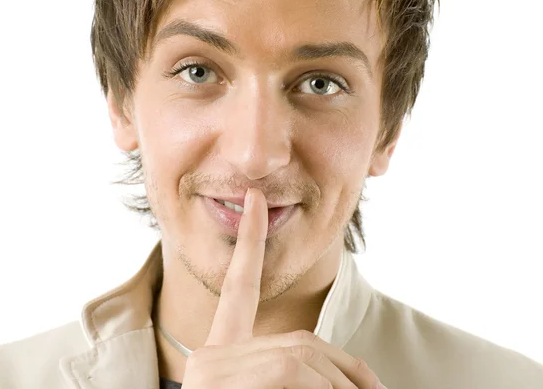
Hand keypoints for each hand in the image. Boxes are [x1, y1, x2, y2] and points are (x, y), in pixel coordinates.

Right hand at [180, 188, 385, 388]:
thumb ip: (298, 369)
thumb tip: (361, 378)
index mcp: (223, 353)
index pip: (239, 289)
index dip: (250, 242)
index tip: (256, 200)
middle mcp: (209, 355)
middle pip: (298, 343)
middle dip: (346, 369)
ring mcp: (208, 368)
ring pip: (300, 356)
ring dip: (343, 386)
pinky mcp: (213, 381)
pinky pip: (288, 372)